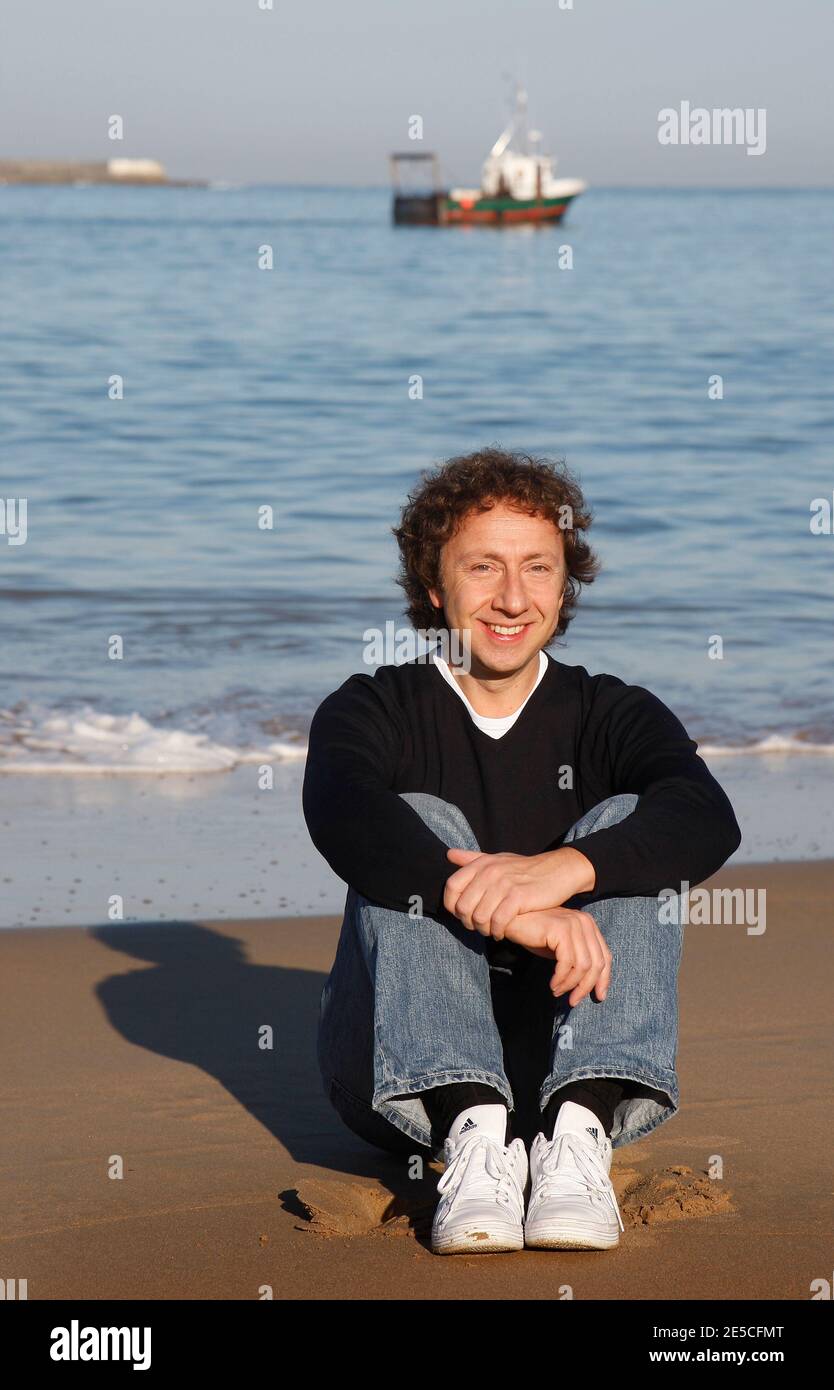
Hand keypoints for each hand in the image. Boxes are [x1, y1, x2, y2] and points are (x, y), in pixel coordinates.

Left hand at [443, 846, 595, 936]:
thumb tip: (449, 855)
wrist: (558, 870)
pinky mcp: (518, 897)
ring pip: (479, 917)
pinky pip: (498, 921)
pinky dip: (497, 932)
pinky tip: (502, 933)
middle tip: (479, 927)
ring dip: (483, 930)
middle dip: (468, 922)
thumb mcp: (498, 859)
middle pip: (463, 906)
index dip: (452, 905)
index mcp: (481, 863)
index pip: (451, 887)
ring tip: (491, 931)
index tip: (463, 914)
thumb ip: (472, 858)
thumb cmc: (525, 869)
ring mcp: (504, 884)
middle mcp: (489, 872)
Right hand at [502, 907, 612, 1005]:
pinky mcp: (561, 929)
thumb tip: (590, 986)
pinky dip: (561, 978)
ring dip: (570, 984)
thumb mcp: (561, 947)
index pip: (605, 956)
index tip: (599, 997)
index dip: (604, 979)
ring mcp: (573, 924)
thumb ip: (577, 959)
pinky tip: (553, 984)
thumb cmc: (534, 934)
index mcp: (589, 925)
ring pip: (583, 966)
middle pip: (597, 963)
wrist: (511, 919)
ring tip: (557, 991)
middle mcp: (584, 922)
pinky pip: (567, 962)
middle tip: (574, 1001)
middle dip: (586, 987)